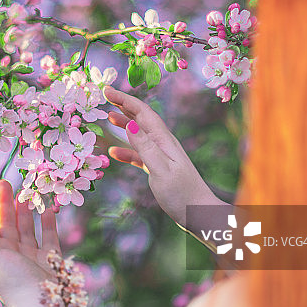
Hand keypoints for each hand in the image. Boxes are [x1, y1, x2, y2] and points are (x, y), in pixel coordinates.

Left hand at [0, 179, 71, 306]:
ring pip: (26, 226)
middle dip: (6, 201)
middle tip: (8, 181)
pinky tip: (47, 208)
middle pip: (6, 221)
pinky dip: (48, 221)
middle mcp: (10, 252)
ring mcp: (30, 254)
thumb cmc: (12, 281)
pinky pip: (48, 235)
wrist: (41, 305)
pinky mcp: (49, 258)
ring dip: (25, 209)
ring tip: (27, 191)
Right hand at [103, 85, 222, 226]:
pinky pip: (140, 154)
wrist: (200, 215)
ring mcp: (162, 156)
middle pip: (141, 118)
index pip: (142, 113)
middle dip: (124, 105)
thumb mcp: (161, 170)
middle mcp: (163, 144)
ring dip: (124, 124)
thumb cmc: (182, 194)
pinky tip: (115, 154)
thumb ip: (145, 147)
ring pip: (140, 134)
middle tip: (106, 96)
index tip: (107, 90)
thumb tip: (130, 124)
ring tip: (109, 117)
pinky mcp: (159, 169)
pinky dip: (127, 151)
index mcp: (164, 140)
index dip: (124, 99)